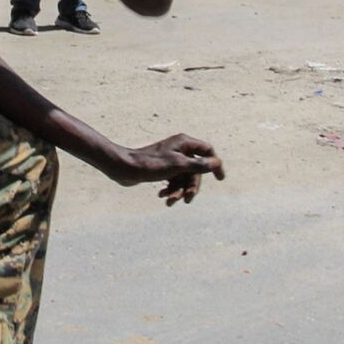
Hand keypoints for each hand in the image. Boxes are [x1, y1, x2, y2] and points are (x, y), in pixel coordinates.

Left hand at [103, 134, 224, 204]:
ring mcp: (170, 159)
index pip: (208, 151)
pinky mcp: (162, 169)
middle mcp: (179, 149)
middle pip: (196, 169)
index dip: (215, 164)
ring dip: (179, 191)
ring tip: (169, 201)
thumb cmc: (151, 165)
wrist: (123, 168)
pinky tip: (162, 196)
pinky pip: (173, 180)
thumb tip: (217, 162)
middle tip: (187, 199)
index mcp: (184, 143)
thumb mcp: (178, 166)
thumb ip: (199, 165)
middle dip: (191, 186)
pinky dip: (170, 190)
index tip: (220, 179)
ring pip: (184, 177)